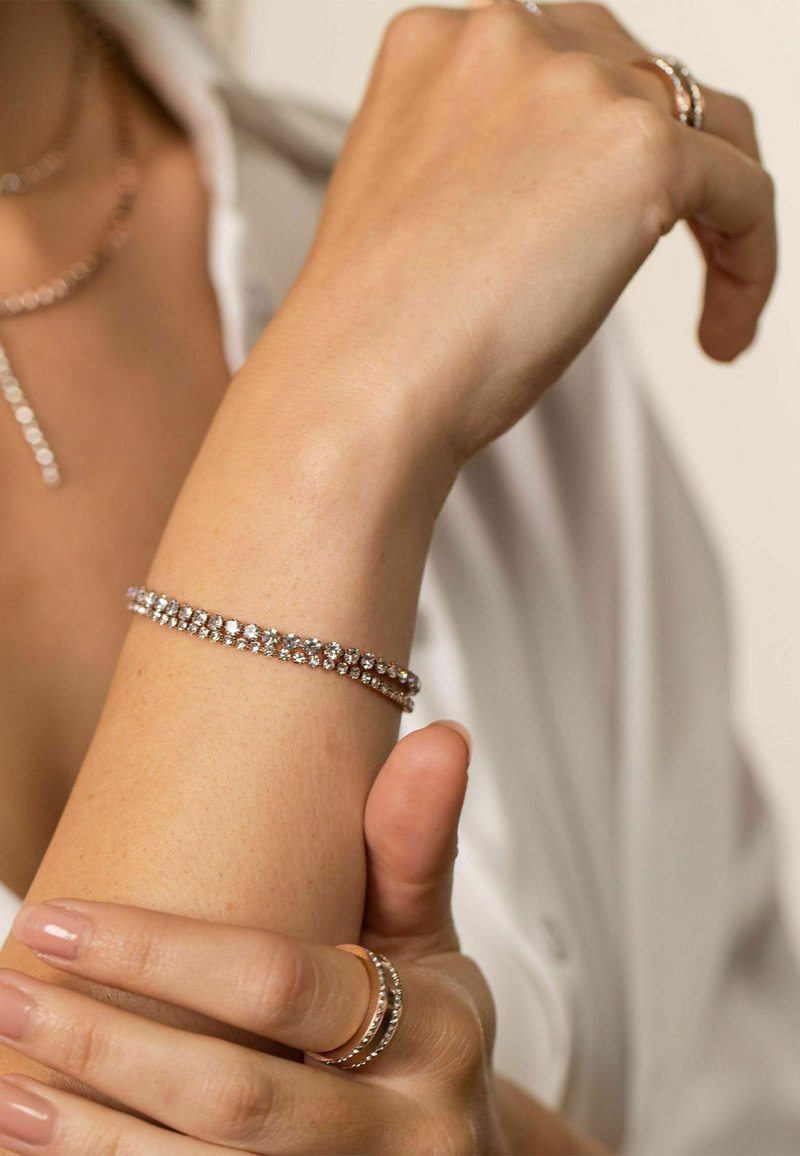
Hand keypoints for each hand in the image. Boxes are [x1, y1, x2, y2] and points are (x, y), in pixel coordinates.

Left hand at [0, 723, 520, 1154]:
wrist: (458, 1153)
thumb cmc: (426, 1024)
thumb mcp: (429, 936)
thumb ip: (415, 843)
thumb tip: (444, 734)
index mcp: (437, 1033)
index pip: (283, 986)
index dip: (160, 956)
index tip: (56, 919)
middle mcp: (406, 1133)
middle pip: (233, 1099)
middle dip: (106, 1050)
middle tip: (6, 999)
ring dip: (90, 1142)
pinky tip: (45, 1150)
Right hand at [273, 1, 774, 465]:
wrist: (359, 378)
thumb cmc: (373, 328)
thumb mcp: (415, 207)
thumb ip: (483, 165)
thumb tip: (559, 201)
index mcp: (435, 45)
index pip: (557, 66)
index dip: (590, 148)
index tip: (593, 228)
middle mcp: (506, 38)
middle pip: (636, 80)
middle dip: (656, 167)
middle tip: (661, 254)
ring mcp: (574, 84)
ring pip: (706, 128)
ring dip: (718, 217)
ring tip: (714, 304)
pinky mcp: (639, 148)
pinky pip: (744, 193)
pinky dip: (750, 264)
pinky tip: (724, 330)